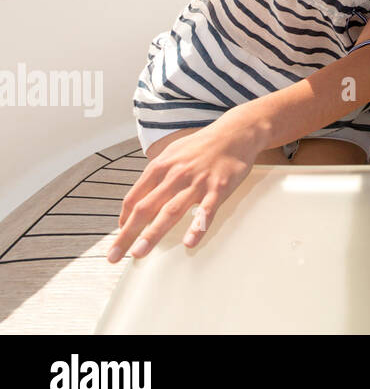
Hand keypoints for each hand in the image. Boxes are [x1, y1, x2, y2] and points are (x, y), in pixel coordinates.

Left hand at [107, 119, 262, 262]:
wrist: (236, 132)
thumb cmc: (202, 145)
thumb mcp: (172, 153)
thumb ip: (155, 176)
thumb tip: (139, 199)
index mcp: (161, 166)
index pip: (134, 198)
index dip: (123, 220)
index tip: (120, 236)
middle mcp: (175, 175)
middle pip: (145, 208)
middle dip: (127, 234)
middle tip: (114, 255)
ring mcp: (197, 182)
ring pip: (171, 211)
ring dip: (153, 234)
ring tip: (139, 253)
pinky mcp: (219, 188)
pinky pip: (206, 210)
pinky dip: (198, 227)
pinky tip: (189, 242)